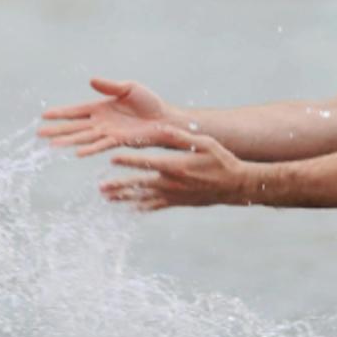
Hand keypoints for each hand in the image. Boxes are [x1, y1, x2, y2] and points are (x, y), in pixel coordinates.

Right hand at [38, 78, 177, 156]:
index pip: (76, 111)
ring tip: (52, 146)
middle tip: (39, 134)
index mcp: (101, 107)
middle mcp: (101, 122)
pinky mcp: (119, 141)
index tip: (44, 115)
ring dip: (68, 141)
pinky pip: (100, 145)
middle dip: (57, 130)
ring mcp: (108, 132)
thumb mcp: (128, 88)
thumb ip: (109, 86)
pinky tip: (76, 153)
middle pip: (74, 126)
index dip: (60, 113)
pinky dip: (89, 149)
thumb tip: (91, 80)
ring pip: (83, 137)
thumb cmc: (149, 103)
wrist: (165, 118)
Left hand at [102, 126, 254, 210]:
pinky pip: (156, 207)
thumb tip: (159, 126)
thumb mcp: (203, 143)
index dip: (128, 161)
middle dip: (119, 186)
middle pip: (139, 185)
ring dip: (125, 199)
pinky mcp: (178, 203)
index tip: (112, 158)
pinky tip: (130, 210)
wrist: (235, 186)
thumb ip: (179, 136)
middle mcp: (171, 183)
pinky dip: (142, 208)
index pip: (146, 163)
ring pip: (144, 198)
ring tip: (108, 199)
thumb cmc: (220, 160)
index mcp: (175, 166)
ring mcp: (174, 196)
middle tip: (101, 188)